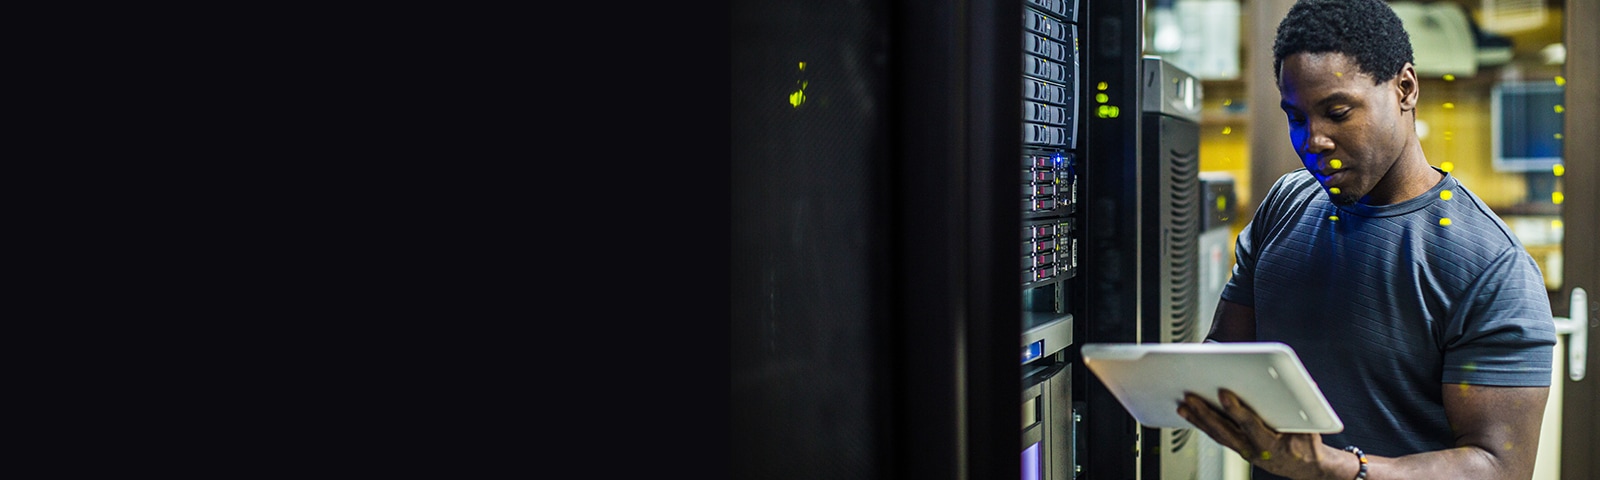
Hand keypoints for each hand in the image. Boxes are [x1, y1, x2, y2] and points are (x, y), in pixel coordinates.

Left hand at [1176, 389, 1335, 479]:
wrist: (1307, 467)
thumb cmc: (1308, 445)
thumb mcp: (1311, 428)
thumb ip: (1305, 408)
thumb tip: (1306, 383)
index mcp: (1272, 444)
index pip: (1250, 424)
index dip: (1236, 410)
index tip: (1223, 394)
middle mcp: (1254, 449)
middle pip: (1225, 430)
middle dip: (1205, 413)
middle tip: (1190, 398)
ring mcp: (1244, 450)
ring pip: (1217, 434)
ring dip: (1199, 419)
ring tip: (1184, 405)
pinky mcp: (1239, 448)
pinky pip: (1218, 437)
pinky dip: (1204, 425)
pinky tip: (1192, 414)